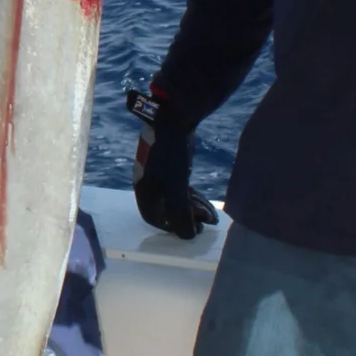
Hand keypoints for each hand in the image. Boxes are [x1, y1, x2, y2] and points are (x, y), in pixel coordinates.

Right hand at [129, 88, 216, 239]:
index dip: (172, 227)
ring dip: (193, 208)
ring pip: (175, 198)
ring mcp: (160, 173)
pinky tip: (203, 200)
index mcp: (144, 189)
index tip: (191, 229)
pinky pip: (180, 188)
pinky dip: (192, 197)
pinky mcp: (172, 165)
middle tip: (208, 221)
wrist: (174, 119)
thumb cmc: (171, 154)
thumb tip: (189, 236)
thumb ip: (181, 214)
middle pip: (166, 209)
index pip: (154, 217)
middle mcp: (149, 183)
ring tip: (211, 214)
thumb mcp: (177, 187)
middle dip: (188, 217)